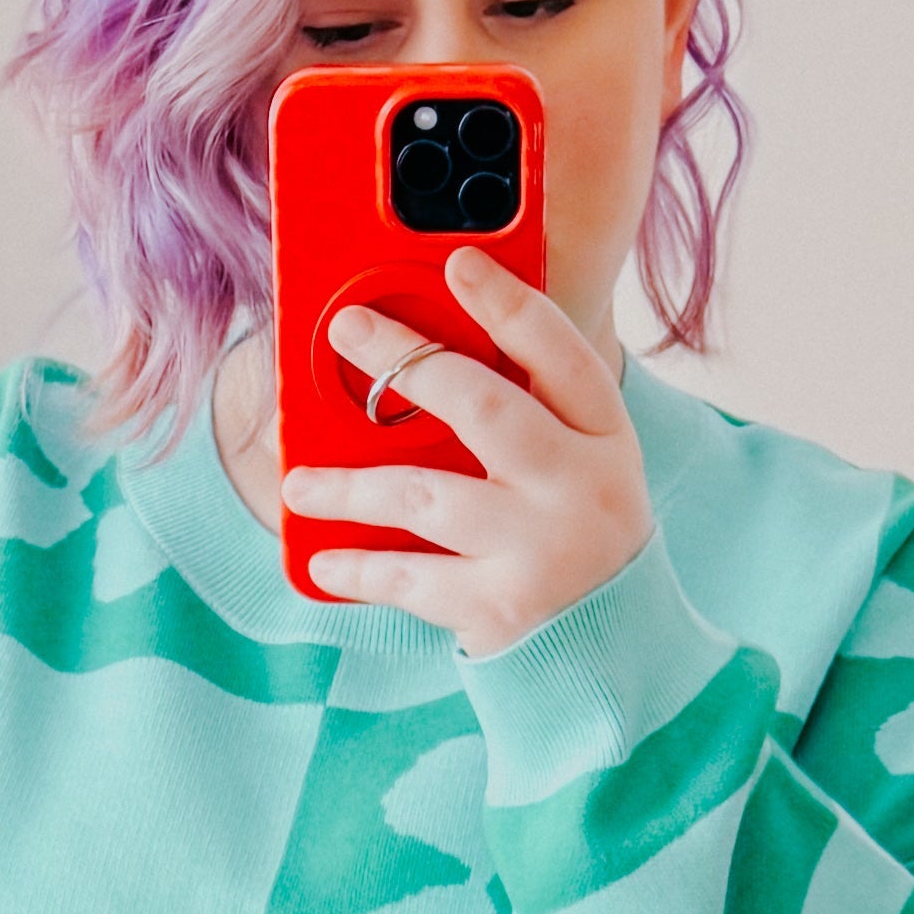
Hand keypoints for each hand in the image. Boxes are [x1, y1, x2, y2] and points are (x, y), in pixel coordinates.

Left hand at [282, 249, 651, 656]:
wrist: (616, 652)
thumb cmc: (573, 537)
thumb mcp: (578, 468)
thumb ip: (525, 417)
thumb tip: (415, 363)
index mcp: (605, 436)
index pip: (561, 354)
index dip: (508, 304)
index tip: (457, 261)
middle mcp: (579, 486)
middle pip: (485, 408)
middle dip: (408, 363)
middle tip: (347, 329)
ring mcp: (540, 549)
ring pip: (426, 495)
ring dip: (350, 487)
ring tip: (296, 483)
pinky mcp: (500, 608)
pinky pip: (411, 577)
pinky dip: (360, 568)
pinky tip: (322, 561)